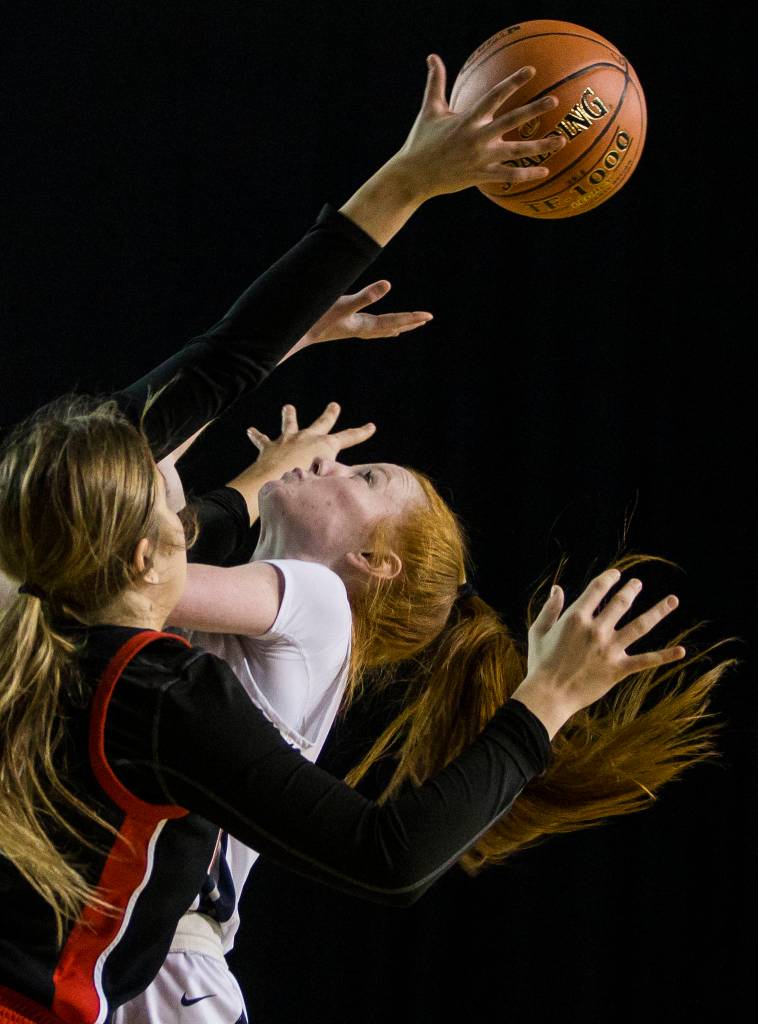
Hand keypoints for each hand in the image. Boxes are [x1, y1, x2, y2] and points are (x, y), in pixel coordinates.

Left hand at [227, 402, 375, 522]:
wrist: (274, 481)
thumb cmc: (304, 486)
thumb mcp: (329, 482)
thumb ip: (341, 481)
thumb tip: (358, 489)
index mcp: (325, 445)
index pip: (349, 437)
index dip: (362, 432)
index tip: (371, 426)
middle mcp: (308, 438)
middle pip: (322, 422)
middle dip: (329, 414)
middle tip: (334, 405)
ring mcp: (288, 440)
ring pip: (290, 424)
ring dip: (290, 416)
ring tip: (288, 407)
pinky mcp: (270, 447)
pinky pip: (262, 440)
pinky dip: (257, 435)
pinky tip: (250, 430)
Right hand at [283, 280, 432, 360]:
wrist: (294, 336)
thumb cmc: (316, 320)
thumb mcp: (342, 304)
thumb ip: (366, 296)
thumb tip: (388, 285)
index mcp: (363, 326)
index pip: (393, 321)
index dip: (411, 318)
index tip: (428, 316)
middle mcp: (359, 329)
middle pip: (390, 326)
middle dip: (408, 322)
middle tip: (425, 319)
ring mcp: (350, 328)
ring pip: (379, 328)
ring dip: (394, 325)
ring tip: (406, 326)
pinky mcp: (341, 325)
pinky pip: (365, 327)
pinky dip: (376, 326)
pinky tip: (373, 327)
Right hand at [338, 60, 564, 244]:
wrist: (413, 176)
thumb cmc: (421, 141)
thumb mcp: (429, 110)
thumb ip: (436, 82)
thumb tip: (432, 57)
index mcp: (467, 119)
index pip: (494, 96)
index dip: (513, 82)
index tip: (531, 71)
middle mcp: (477, 137)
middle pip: (512, 121)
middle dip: (534, 109)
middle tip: (554, 100)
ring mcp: (481, 158)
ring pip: (517, 152)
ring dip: (541, 146)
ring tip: (561, 140)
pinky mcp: (481, 176)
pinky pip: (509, 176)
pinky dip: (528, 174)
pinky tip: (545, 170)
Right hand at [513, 569, 685, 737]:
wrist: (548, 694)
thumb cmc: (540, 663)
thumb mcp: (539, 631)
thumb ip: (550, 608)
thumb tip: (557, 589)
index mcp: (575, 617)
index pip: (598, 589)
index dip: (609, 578)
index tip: (617, 574)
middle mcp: (596, 630)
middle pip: (621, 603)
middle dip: (632, 590)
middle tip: (638, 584)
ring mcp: (609, 649)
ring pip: (640, 626)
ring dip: (658, 611)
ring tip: (672, 600)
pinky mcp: (618, 669)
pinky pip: (645, 660)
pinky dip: (665, 656)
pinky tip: (682, 651)